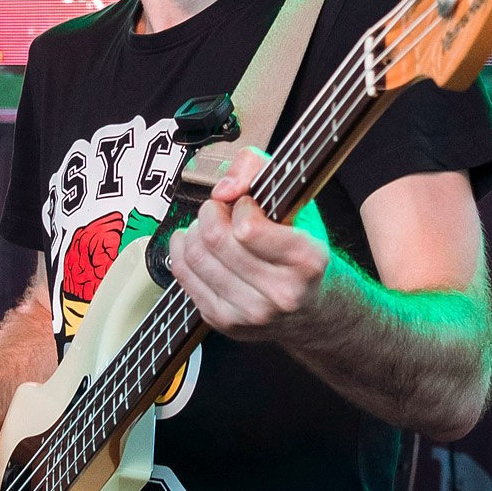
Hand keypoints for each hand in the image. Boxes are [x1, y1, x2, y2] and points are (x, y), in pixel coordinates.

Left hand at [167, 146, 331, 340]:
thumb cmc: (299, 246)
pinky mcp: (225, 322)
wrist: (309, 305)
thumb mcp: (294, 198)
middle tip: (220, 210)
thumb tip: (223, 189)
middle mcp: (282, 293)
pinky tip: (195, 243)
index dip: (240, 206)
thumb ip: (258, 168)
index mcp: (307, 260)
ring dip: (195, 231)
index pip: (247, 228)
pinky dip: (182, 251)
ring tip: (209, 226)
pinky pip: (184, 276)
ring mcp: (252, 313)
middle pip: (215, 240)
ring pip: (196, 257)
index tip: (247, 205)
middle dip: (211, 213)